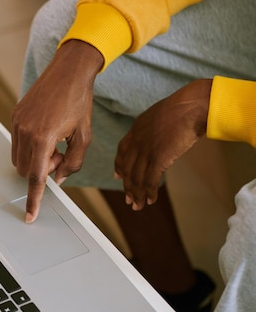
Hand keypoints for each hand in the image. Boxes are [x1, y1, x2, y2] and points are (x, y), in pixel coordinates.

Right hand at [12, 40, 103, 222]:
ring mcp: (17, 123)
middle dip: (43, 170)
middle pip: (26, 169)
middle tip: (61, 155)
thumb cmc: (79, 101)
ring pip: (20, 158)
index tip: (29, 216)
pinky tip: (47, 132)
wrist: (68, 71)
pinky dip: (31, 147)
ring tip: (55, 143)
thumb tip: (58, 179)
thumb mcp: (83, 136)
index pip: (36, 177)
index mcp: (43, 137)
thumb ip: (73, 163)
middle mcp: (25, 131)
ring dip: (36, 159)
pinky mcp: (15, 116)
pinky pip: (17, 143)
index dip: (33, 199)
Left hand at [114, 79, 211, 209]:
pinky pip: (150, 180)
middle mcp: (137, 140)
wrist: (191, 106)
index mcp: (136, 129)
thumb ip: (155, 127)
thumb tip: (161, 133)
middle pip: (127, 168)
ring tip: (137, 205)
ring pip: (136, 177)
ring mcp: (147, 150)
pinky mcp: (159, 158)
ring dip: (137, 194)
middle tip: (128, 199)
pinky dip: (148, 192)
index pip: (122, 151)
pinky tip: (150, 200)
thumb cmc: (184, 107)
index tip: (118, 176)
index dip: (119, 166)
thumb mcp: (160, 115)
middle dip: (127, 186)